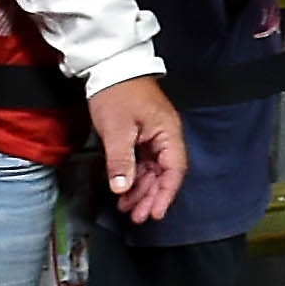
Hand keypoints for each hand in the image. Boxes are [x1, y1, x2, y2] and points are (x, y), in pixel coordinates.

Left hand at [88, 75, 187, 221]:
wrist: (110, 68)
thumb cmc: (117, 94)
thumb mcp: (117, 130)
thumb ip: (121, 161)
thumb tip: (122, 189)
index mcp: (168, 133)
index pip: (174, 170)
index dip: (166, 194)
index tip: (155, 213)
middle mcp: (166, 136)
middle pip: (164, 174)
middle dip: (152, 197)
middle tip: (137, 217)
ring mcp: (155, 135)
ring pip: (153, 170)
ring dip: (141, 190)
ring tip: (127, 208)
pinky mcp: (142, 135)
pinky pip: (143, 162)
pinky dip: (134, 178)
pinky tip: (124, 190)